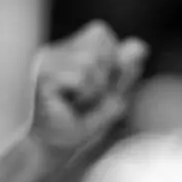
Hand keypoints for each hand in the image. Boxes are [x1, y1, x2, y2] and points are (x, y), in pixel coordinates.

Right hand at [31, 21, 148, 161]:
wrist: (51, 148)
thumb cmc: (78, 123)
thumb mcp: (111, 95)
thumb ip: (124, 71)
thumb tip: (139, 46)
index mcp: (66, 51)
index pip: (100, 32)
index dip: (110, 58)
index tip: (96, 86)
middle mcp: (52, 51)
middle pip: (98, 39)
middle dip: (105, 72)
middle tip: (87, 97)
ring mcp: (45, 62)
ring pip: (90, 60)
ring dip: (96, 88)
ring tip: (79, 103)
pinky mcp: (42, 77)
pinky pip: (81, 77)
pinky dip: (86, 95)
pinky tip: (69, 106)